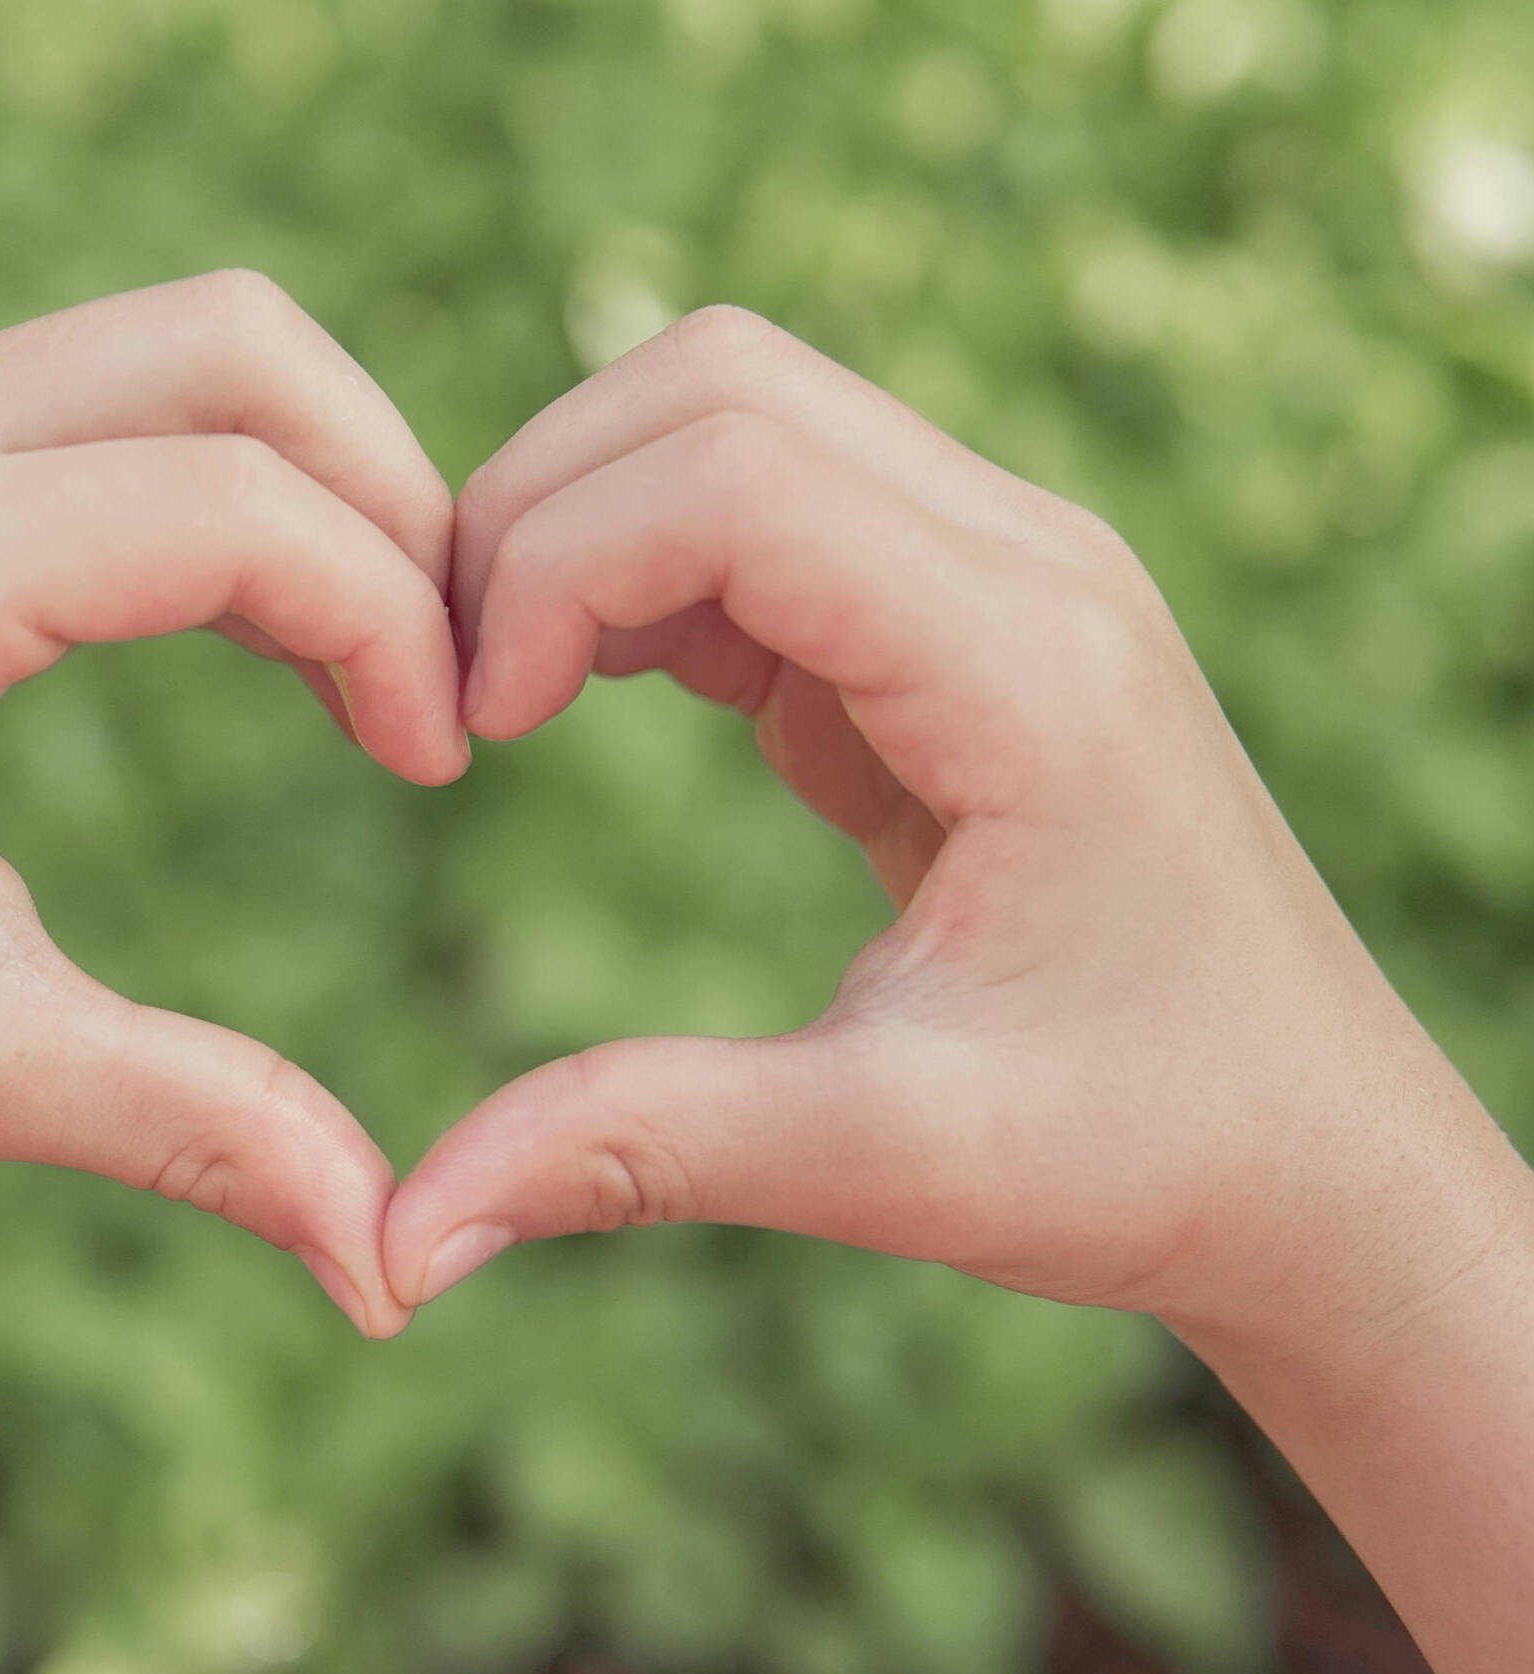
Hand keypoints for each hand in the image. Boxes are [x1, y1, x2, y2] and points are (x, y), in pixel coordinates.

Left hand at [0, 272, 467, 1336]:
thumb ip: (191, 1128)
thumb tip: (393, 1270)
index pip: (232, 506)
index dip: (389, 621)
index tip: (436, 767)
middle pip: (237, 349)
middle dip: (389, 496)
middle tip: (435, 678)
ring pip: (182, 343)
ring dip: (316, 473)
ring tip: (367, 661)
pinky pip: (107, 384)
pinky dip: (222, 470)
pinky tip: (259, 626)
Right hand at [386, 307, 1526, 1365]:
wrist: (1314, 1152)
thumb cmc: (1143, 1152)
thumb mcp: (890, 1161)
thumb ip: (641, 1150)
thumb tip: (407, 1240)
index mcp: (1028, 667)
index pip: (732, 476)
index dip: (549, 567)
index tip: (471, 734)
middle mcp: (1026, 562)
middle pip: (714, 386)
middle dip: (536, 510)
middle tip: (458, 699)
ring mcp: (998, 565)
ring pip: (728, 413)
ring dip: (581, 522)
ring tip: (504, 698)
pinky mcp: (952, 609)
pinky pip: (759, 504)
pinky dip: (639, 568)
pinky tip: (587, 695)